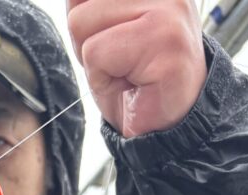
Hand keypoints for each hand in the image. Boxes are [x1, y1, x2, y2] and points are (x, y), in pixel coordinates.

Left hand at [67, 0, 206, 137]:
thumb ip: (86, 4)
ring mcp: (168, 7)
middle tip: (120, 63)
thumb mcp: (100, 31)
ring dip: (95, 61)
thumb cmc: (135, 81)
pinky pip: (95, 52)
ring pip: (81, 23)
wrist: (163, 128)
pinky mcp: (164, 39)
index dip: (85, 23)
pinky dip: (101, 79)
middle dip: (87, 42)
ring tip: (126, 72)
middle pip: (79, 7)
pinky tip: (131, 84)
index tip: (115, 45)